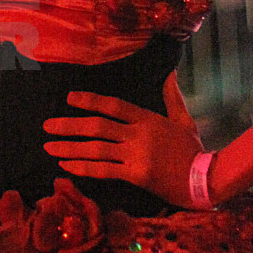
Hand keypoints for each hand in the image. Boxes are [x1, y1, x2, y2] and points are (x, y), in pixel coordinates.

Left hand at [43, 73, 203, 207]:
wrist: (205, 179)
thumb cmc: (193, 150)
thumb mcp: (184, 119)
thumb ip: (172, 97)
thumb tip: (169, 73)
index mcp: (147, 119)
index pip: (113, 105)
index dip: (90, 100)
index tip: (69, 98)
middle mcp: (138, 134)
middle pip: (97, 127)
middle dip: (69, 126)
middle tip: (47, 126)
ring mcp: (136, 155)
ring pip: (96, 149)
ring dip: (69, 147)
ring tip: (49, 146)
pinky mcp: (136, 175)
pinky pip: (103, 170)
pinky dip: (82, 167)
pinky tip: (66, 165)